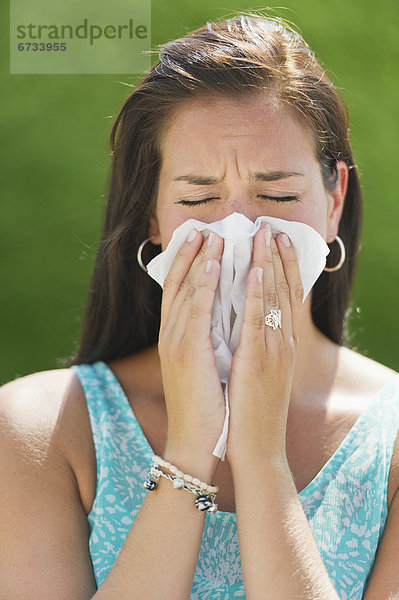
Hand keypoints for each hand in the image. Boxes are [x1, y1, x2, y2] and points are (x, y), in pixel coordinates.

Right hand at [158, 229, 225, 464]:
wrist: (197, 443)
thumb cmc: (207, 406)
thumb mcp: (205, 365)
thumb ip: (208, 339)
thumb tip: (223, 317)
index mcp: (177, 337)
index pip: (179, 290)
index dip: (188, 262)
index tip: (201, 237)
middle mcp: (172, 334)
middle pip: (181, 283)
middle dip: (194, 252)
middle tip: (207, 225)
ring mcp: (177, 342)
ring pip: (188, 291)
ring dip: (201, 259)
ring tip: (215, 233)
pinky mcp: (188, 353)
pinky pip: (198, 311)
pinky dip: (204, 285)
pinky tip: (215, 264)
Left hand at [226, 223, 303, 465]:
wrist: (256, 447)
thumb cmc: (253, 409)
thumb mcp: (261, 371)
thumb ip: (259, 344)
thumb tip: (249, 319)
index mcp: (282, 343)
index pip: (286, 296)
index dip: (284, 265)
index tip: (277, 238)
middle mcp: (283, 342)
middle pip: (283, 290)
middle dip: (277, 256)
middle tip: (271, 225)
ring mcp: (274, 351)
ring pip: (274, 299)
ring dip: (269, 264)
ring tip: (265, 234)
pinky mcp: (259, 362)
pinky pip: (258, 322)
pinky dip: (259, 295)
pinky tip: (256, 272)